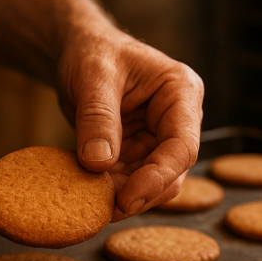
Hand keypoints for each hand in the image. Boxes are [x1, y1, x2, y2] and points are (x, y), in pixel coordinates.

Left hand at [58, 25, 203, 220]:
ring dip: (121, 196)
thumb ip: (98, 118)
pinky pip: (129, 180)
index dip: (157, 177)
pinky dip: (109, 190)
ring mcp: (158, 138)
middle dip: (138, 193)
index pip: (182, 146)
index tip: (126, 198)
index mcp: (181, 93)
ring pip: (151, 183)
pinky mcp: (138, 151)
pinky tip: (85, 194)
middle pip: (171, 172)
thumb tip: (99, 164)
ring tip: (88, 203)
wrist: (79, 50)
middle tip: (101, 209)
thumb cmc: (93, 52)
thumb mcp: (93, 77)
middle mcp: (177, 120)